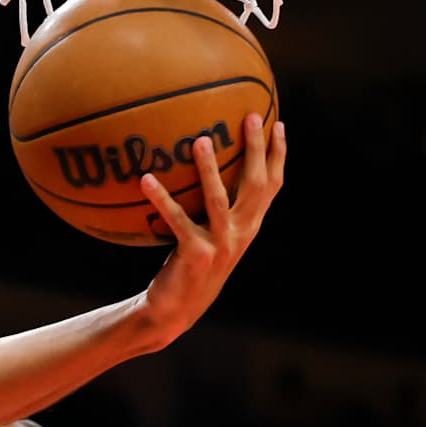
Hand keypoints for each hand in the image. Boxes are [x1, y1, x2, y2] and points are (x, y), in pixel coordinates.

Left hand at [138, 113, 285, 341]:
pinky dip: (161, 199)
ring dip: (209, 168)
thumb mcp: (210, 237)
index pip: (272, 186)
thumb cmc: (189, 268)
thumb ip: (213, 210)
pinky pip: (177, 220)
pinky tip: (146, 178)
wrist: (174, 311)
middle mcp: (241, 234)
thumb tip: (200, 169)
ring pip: (219, 199)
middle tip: (253, 115)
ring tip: (199, 139)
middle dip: (256, 149)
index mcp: (249, 227)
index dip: (278, 156)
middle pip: (257, 185)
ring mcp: (221, 245)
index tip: (279, 123)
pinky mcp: (196, 255)